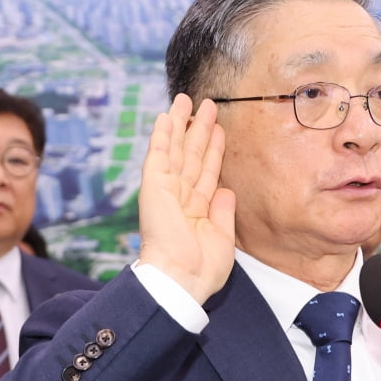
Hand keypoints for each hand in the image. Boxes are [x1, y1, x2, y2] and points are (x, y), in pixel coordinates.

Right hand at [137, 95, 234, 304]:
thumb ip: (224, 211)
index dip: (214, 150)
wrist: (181, 281)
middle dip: (199, 129)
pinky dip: (162, 135)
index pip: (207, 172)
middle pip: (192, 155)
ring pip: (176, 149)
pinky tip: (166, 117)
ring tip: (187, 100)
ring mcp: (166, 190)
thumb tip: (226, 189)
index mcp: (197, 210)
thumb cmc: (201, 270)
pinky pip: (159, 155)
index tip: (219, 130)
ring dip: (181, 123)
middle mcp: (181, 197)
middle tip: (207, 104)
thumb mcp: (223, 238)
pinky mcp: (153, 187)